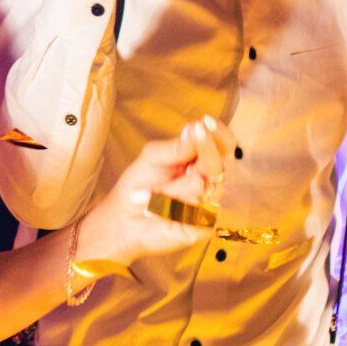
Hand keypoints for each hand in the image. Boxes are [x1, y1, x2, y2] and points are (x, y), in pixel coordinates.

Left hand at [76, 117, 237, 265]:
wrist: (124, 219)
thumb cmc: (138, 185)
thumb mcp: (152, 158)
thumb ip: (176, 147)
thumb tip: (196, 129)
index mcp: (200, 161)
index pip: (222, 145)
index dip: (218, 134)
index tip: (206, 122)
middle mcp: (209, 181)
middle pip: (222, 163)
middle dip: (205, 152)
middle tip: (192, 143)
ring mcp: (209, 203)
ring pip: (203, 186)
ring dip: (174, 187)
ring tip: (155, 192)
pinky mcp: (204, 224)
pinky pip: (195, 210)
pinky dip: (169, 207)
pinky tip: (155, 210)